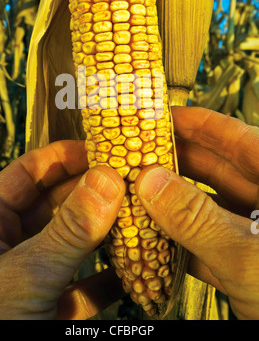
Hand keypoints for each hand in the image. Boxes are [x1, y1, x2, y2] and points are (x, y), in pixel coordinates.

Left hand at [0, 141, 124, 319]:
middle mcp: (13, 247)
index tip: (101, 147)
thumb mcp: (23, 277)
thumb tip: (107, 179)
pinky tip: (140, 265)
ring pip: (78, 242)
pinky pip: (91, 283)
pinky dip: (116, 275)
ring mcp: (37, 279)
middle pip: (58, 204)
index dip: (62, 156)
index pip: (26, 175)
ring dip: (109, 230)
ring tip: (141, 212)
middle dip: (94, 191)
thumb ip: (67, 231)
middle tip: (132, 177)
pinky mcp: (57, 310)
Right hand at [135, 106, 258, 319]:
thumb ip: (197, 217)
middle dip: (171, 162)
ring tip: (133, 193)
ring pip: (203, 206)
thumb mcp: (248, 254)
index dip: (193, 122)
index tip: (156, 115)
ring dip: (169, 203)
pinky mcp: (243, 263)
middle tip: (133, 156)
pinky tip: (149, 239)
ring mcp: (252, 232)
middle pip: (211, 169)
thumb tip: (149, 181)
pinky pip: (204, 241)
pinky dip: (177, 241)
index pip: (232, 136)